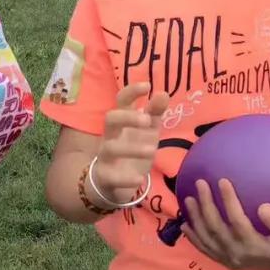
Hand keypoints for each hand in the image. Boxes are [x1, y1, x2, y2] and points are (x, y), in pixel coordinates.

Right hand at [91, 83, 169, 204]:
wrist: (112, 184)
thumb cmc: (131, 150)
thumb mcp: (146, 132)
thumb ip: (155, 113)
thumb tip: (163, 93)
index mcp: (121, 123)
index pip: (121, 101)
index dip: (131, 92)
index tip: (147, 85)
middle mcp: (111, 136)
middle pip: (110, 119)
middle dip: (126, 117)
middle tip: (146, 120)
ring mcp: (105, 156)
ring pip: (111, 148)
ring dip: (131, 148)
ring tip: (152, 150)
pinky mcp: (105, 177)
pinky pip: (111, 177)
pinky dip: (125, 178)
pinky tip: (139, 178)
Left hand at [181, 178, 269, 269]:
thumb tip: (264, 207)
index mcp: (254, 248)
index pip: (236, 221)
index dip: (228, 201)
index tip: (222, 180)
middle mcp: (239, 256)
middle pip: (216, 228)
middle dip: (206, 205)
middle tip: (200, 183)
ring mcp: (232, 260)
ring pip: (207, 239)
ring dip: (196, 219)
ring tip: (188, 198)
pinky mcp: (229, 261)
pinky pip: (207, 250)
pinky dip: (195, 238)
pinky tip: (185, 226)